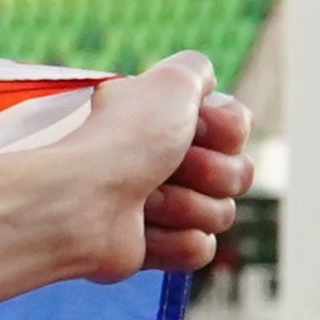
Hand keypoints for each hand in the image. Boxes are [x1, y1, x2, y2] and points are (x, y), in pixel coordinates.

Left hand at [76, 52, 252, 281]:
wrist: (80, 200)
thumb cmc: (124, 138)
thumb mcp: (170, 81)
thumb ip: (196, 70)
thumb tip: (206, 84)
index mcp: (169, 124)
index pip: (238, 130)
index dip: (225, 131)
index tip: (191, 128)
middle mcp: (165, 164)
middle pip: (239, 175)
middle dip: (210, 172)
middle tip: (166, 167)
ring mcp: (161, 209)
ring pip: (222, 214)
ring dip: (186, 205)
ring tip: (143, 202)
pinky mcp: (153, 249)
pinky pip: (199, 249)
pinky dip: (173, 241)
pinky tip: (140, 232)